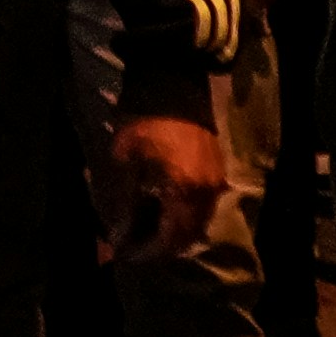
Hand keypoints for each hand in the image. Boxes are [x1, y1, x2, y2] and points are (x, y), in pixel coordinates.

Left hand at [98, 109, 228, 263]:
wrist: (172, 83)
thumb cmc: (144, 121)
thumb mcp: (126, 162)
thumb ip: (124, 204)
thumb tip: (119, 237)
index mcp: (185, 191)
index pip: (171, 238)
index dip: (149, 252)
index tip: (126, 254)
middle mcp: (206, 193)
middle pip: (188, 236)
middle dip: (162, 246)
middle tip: (136, 246)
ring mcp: (215, 181)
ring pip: (198, 223)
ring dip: (174, 233)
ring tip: (146, 230)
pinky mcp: (216, 171)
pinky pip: (203, 206)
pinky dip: (184, 216)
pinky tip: (163, 210)